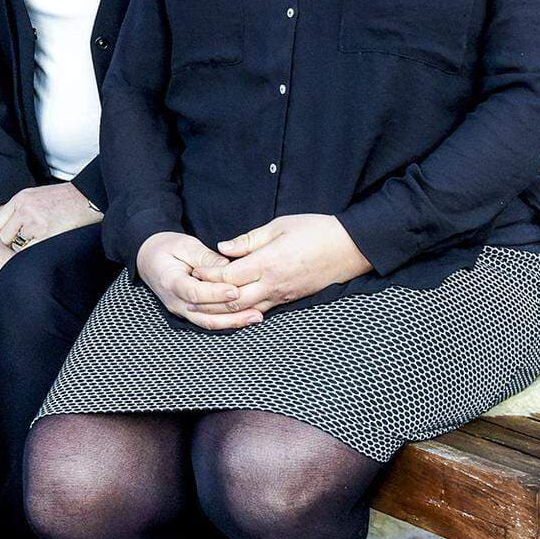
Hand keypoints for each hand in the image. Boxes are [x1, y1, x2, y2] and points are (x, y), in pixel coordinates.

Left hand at [0, 183, 99, 249]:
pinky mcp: (45, 234)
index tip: (10, 240)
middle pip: (3, 236)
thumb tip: (3, 227)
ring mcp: (34, 222)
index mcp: (21, 199)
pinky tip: (41, 251)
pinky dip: (32, 254)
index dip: (3, 234)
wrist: (89, 198)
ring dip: (22, 250)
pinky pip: (27, 251)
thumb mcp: (38, 196)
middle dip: (11, 244)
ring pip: (15, 245)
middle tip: (23, 247)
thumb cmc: (66, 200)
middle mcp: (24, 209)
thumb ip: (20, 209)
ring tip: (35, 248)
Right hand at [135, 232, 253, 330]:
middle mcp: (174, 300)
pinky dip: (226, 321)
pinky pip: (207, 321)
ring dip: (232, 322)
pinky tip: (244, 318)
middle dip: (232, 315)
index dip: (216, 293)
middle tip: (256, 312)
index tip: (236, 290)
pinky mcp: (187, 312)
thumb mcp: (185, 245)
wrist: (148, 256)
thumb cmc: (166, 247)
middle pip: (204, 315)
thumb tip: (229, 267)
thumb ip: (206, 257)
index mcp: (170, 281)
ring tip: (255, 318)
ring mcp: (180, 309)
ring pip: (207, 323)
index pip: (195, 292)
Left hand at [196, 215, 373, 314]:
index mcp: (267, 263)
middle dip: (209, 299)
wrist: (350, 248)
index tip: (193, 270)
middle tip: (189, 295)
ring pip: (246, 310)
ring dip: (223, 311)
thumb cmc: (315, 231)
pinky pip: (262, 310)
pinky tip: (232, 310)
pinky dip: (243, 312)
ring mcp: (282, 295)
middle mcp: (273, 284)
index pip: (227, 276)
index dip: (208, 276)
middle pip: (232, 299)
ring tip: (204, 307)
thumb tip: (222, 248)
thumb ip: (248, 240)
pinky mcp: (290, 299)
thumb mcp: (278, 226)